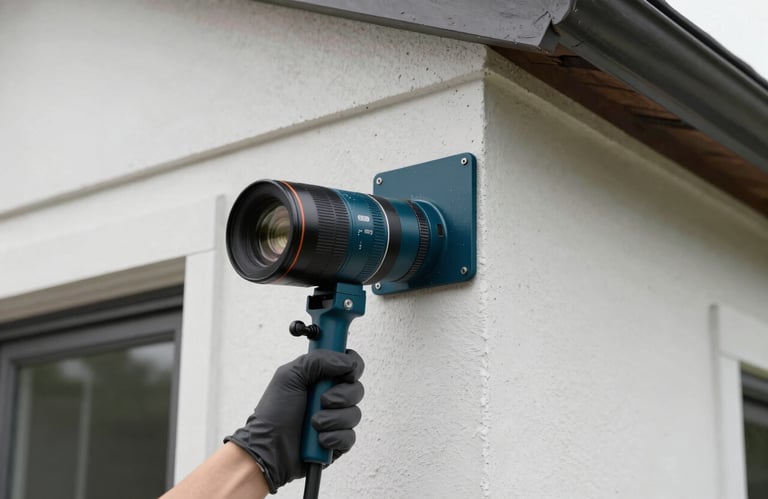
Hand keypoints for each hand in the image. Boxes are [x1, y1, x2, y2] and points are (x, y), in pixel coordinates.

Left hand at [225, 349, 363, 492]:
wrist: (268, 448)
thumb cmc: (274, 412)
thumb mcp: (290, 376)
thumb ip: (318, 360)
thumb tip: (348, 362)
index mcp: (321, 378)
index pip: (351, 365)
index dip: (353, 367)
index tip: (347, 373)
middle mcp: (332, 397)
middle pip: (357, 389)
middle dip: (341, 396)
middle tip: (322, 401)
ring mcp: (336, 420)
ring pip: (354, 414)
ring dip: (334, 419)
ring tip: (314, 423)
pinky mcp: (338, 442)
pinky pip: (350, 437)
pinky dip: (334, 437)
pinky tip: (319, 439)